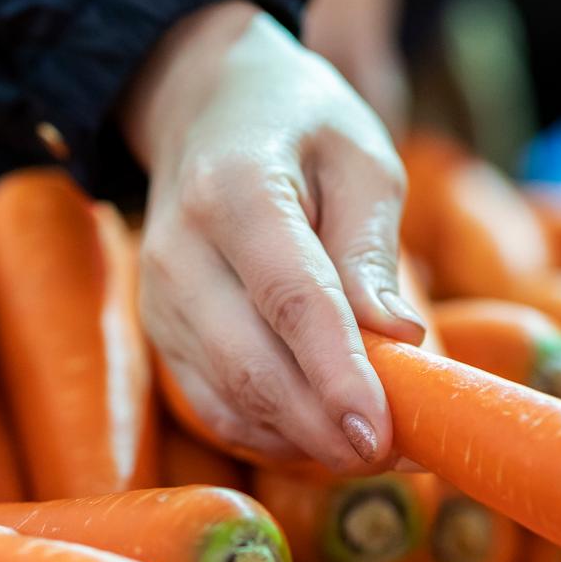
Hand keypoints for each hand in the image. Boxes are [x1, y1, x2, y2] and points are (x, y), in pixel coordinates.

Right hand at [122, 1, 423, 473]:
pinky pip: (214, 406)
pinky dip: (272, 437)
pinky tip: (325, 437)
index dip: (337, 374)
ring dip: (305, 442)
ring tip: (376, 449)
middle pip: (251, 366)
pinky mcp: (161, 332)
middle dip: (326, 428)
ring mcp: (160, 298)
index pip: (291, 299)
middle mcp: (180, 250)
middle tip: (400, 453)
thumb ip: (373, 249)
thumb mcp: (360, 158)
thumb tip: (399, 339)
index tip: (381, 433)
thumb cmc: (301, 127)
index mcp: (236, 189)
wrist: (204, 108)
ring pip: (229, 400)